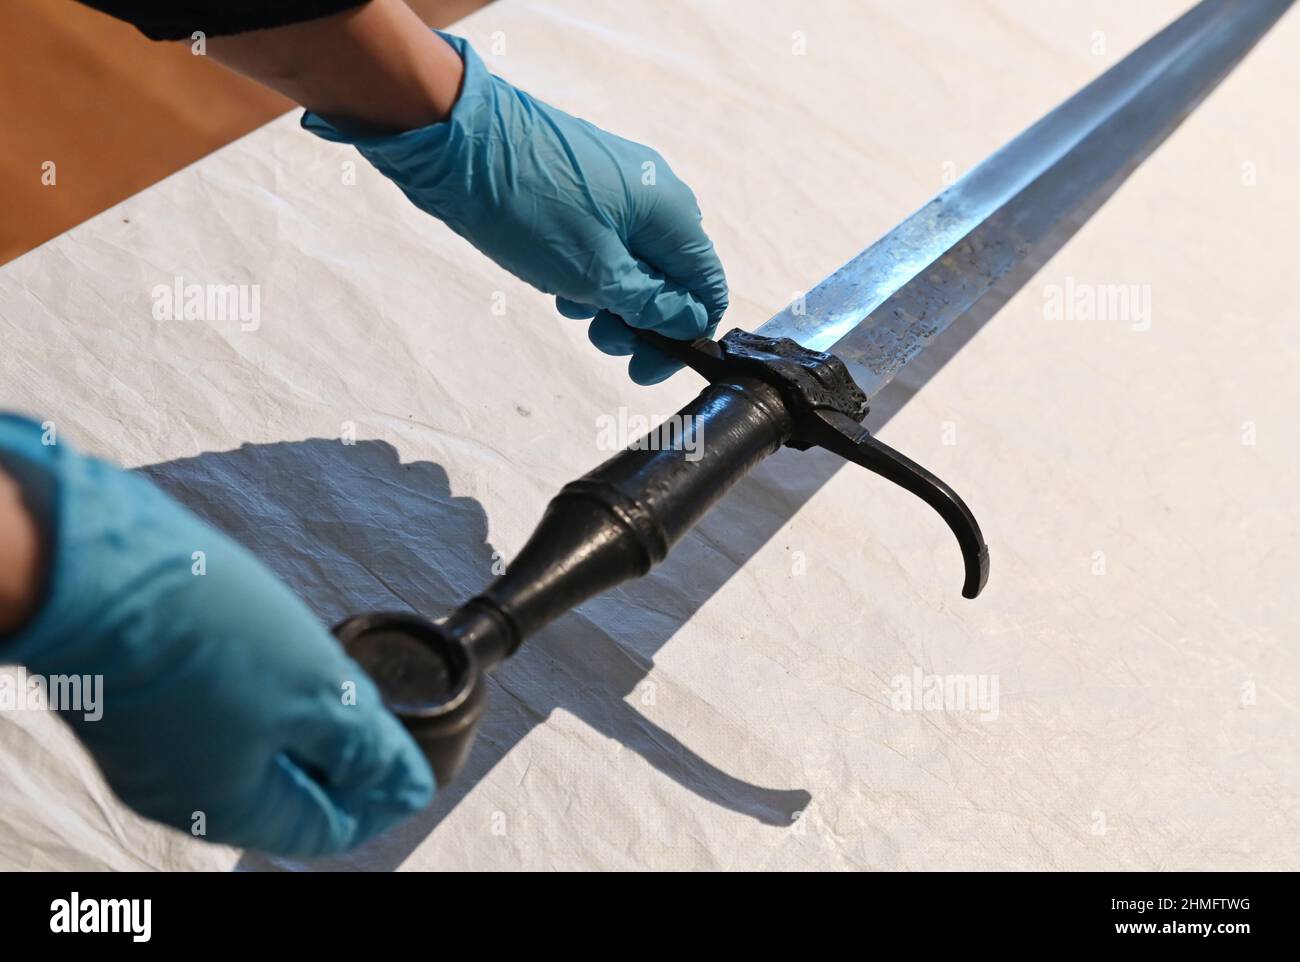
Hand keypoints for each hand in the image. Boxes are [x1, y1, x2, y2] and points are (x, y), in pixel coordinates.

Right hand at [0, 416, 432, 856]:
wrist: (96, 563)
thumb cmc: (204, 630)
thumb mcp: (317, 693)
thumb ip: (366, 748)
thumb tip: (406, 785)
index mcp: (226, 808)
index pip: (324, 828)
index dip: (380, 798)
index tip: (416, 764)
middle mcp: (180, 793)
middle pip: (286, 794)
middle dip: (342, 760)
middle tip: (385, 718)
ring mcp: (151, 748)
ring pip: (250, 753)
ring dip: (301, 726)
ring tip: (339, 683)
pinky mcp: (138, 702)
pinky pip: (215, 718)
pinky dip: (259, 700)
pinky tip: (282, 661)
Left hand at [302, 31, 728, 383]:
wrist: (458, 139)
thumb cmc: (529, 205)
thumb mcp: (595, 272)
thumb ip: (650, 302)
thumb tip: (689, 321)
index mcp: (672, 212)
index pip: (708, 285)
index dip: (686, 332)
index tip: (648, 365)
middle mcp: (656, 194)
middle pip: (672, 277)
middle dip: (642, 320)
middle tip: (601, 339)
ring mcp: (619, 186)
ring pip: (635, 263)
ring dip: (611, 300)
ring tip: (571, 308)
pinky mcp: (584, 186)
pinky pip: (605, 242)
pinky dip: (589, 272)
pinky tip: (556, 283)